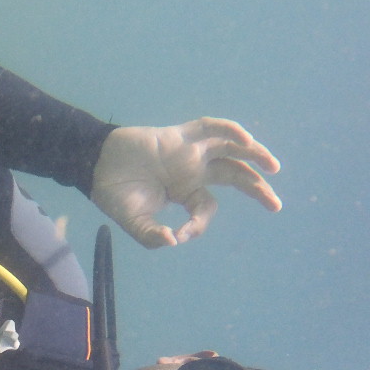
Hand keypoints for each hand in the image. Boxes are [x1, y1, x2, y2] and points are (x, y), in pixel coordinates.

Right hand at [90, 119, 281, 247]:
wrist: (93, 163)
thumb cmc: (113, 192)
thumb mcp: (133, 221)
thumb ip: (150, 235)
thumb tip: (173, 241)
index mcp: (185, 191)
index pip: (206, 207)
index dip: (199, 224)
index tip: (184, 233)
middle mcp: (193, 170)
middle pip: (235, 176)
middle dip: (257, 188)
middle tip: (276, 205)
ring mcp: (189, 151)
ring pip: (231, 150)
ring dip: (255, 156)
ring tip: (274, 166)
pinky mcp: (181, 135)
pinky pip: (211, 128)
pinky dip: (230, 132)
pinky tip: (245, 141)